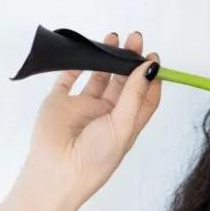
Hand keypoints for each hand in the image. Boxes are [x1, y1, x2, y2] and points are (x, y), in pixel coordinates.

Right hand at [19, 29, 161, 207]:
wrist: (57, 173)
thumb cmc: (95, 159)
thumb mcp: (122, 126)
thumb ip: (135, 95)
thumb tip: (151, 66)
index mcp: (125, 125)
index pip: (144, 97)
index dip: (150, 77)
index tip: (152, 57)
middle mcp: (106, 116)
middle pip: (123, 82)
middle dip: (130, 59)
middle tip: (134, 38)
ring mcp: (82, 108)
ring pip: (98, 76)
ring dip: (106, 57)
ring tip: (113, 37)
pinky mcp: (60, 102)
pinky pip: (68, 78)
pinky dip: (75, 63)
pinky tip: (85, 50)